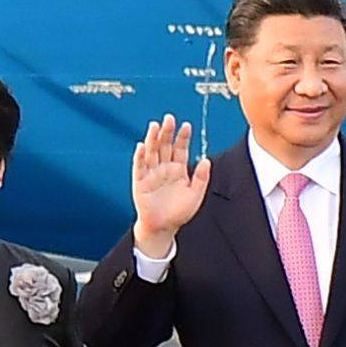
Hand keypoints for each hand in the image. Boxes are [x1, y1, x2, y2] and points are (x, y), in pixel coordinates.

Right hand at [130, 116, 212, 250]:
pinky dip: (140, 156)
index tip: (186, 126)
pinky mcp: (140, 182)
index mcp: (178, 169)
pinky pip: (139, 167)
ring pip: (151, 152)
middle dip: (167, 132)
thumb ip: (201, 178)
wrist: (163, 228)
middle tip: (169, 118)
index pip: (180, 148)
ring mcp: (151, 174)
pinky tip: (142, 146)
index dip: (182, 137)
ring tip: (155, 126)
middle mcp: (164, 168)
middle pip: (165, 146)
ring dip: (152, 139)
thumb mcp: (195, 195)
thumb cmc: (179, 212)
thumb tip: (207, 160)